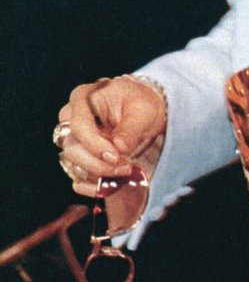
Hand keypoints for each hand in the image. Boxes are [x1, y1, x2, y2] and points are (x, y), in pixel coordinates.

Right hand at [56, 76, 166, 196]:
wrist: (144, 114)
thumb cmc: (141, 103)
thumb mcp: (143, 110)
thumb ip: (131, 128)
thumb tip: (119, 147)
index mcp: (83, 98)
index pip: (79, 125)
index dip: (95, 145)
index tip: (115, 156)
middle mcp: (71, 118)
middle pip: (72, 148)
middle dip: (98, 162)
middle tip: (123, 166)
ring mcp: (73, 139)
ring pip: (73, 164)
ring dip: (98, 173)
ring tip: (124, 170)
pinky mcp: (78, 157)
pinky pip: (77, 176)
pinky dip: (94, 183)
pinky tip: (113, 182)